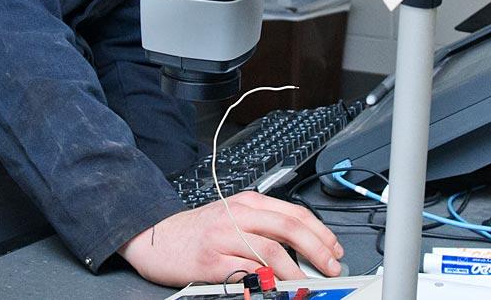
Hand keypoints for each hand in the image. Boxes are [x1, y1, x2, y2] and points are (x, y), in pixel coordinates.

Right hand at [119, 191, 345, 286]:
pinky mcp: (211, 260)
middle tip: (330, 267)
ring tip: (307, 283)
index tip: (334, 250)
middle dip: (317, 249)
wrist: (156, 237)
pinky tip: (276, 289)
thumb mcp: (233, 216)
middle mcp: (237, 215)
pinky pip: (246, 272)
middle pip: (288, 227)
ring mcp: (223, 237)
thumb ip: (264, 226)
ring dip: (295, 271)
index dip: (321, 233)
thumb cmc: (198, 231)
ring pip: (271, 250)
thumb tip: (304, 247)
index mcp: (248, 203)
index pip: (294, 213)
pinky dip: (266, 282)